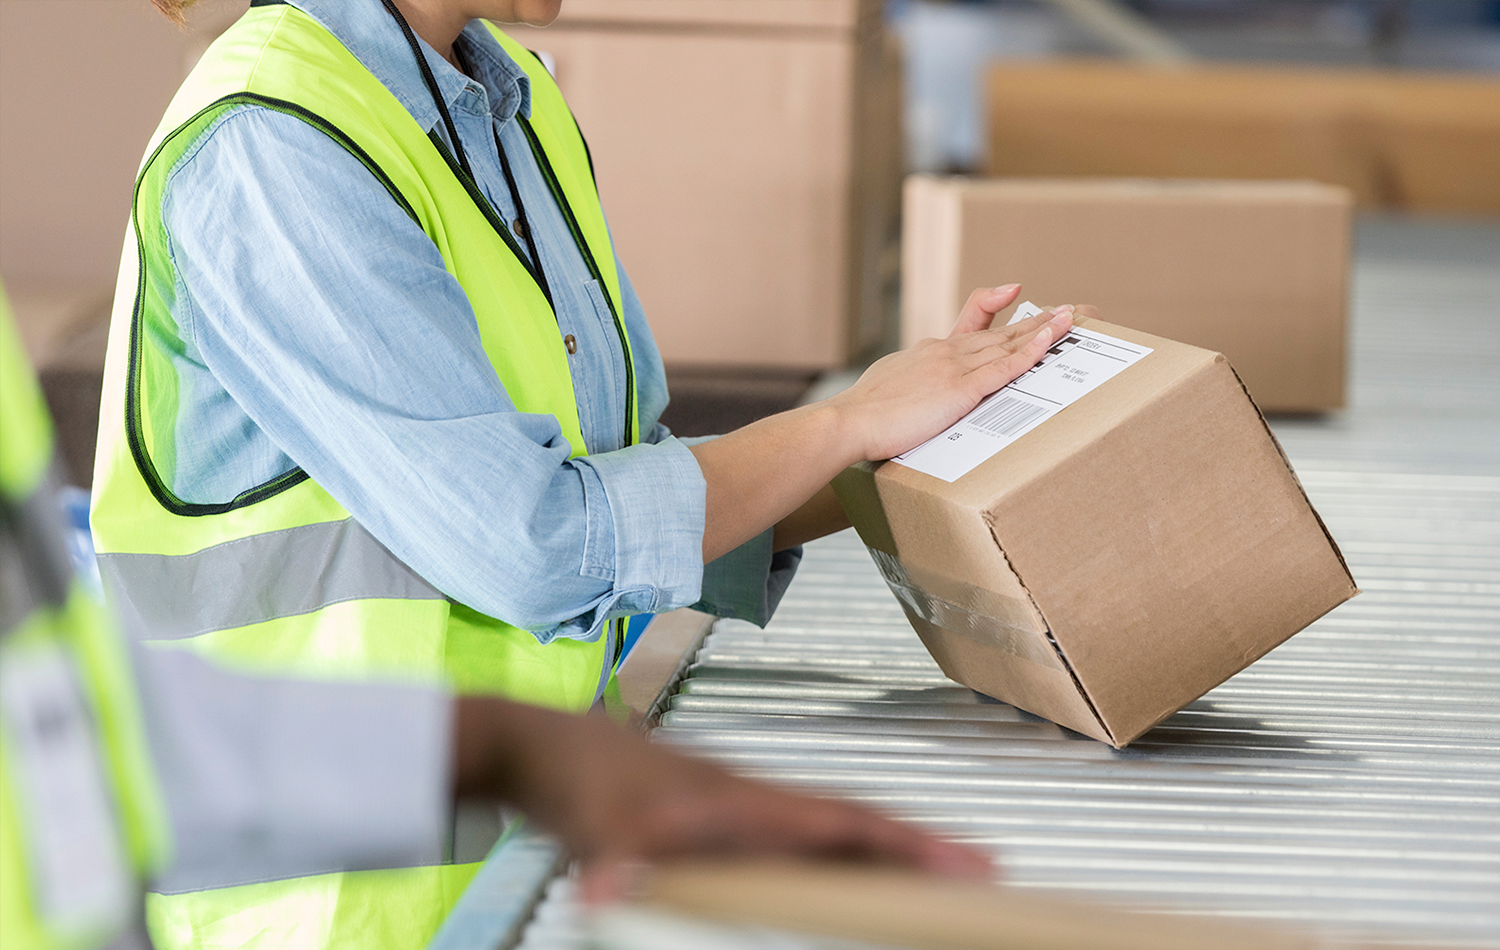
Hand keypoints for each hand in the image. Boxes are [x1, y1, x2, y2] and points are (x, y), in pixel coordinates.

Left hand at [452, 698, 993, 902]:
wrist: (542, 744)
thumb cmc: (578, 784)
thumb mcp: (597, 837)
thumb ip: (613, 868)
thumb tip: (607, 894)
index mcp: (742, 802)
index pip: (843, 823)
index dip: (908, 843)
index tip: (968, 859)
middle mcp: (752, 796)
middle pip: (854, 820)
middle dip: (919, 844)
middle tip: (981, 870)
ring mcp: (738, 801)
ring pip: (829, 823)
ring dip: (884, 846)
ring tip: (932, 875)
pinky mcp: (718, 812)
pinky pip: (798, 833)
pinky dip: (838, 850)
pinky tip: (841, 874)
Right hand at [827, 285, 1073, 461]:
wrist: (848, 421)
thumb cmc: (859, 417)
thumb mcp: (885, 389)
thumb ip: (905, 386)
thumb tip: (909, 396)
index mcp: (927, 352)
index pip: (969, 327)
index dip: (995, 309)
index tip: (1012, 293)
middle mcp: (944, 352)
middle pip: (999, 332)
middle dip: (1035, 321)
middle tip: (1066, 309)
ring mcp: (953, 368)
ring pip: (1008, 344)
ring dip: (1043, 330)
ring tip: (1071, 318)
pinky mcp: (959, 389)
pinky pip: (1003, 368)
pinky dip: (1029, 352)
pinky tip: (1050, 340)